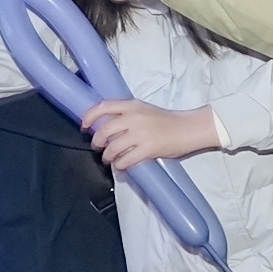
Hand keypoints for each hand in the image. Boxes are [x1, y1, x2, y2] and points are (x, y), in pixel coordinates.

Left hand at [80, 98, 221, 171]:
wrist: (188, 128)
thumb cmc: (166, 121)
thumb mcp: (144, 110)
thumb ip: (126, 115)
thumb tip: (105, 126)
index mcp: (132, 105)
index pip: (103, 107)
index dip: (89, 117)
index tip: (84, 126)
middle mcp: (134, 118)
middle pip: (104, 131)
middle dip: (97, 142)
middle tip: (98, 147)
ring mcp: (141, 134)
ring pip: (112, 148)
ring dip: (107, 156)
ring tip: (110, 159)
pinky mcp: (148, 149)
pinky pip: (125, 160)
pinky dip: (120, 165)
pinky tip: (121, 165)